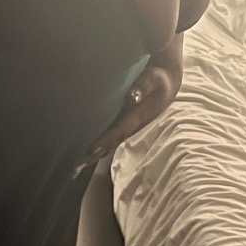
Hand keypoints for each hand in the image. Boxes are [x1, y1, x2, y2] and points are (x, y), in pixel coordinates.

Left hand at [75, 59, 183, 175]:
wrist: (167, 85)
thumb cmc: (158, 80)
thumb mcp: (153, 79)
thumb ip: (143, 86)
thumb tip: (131, 96)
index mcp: (137, 116)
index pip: (119, 130)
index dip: (105, 140)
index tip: (92, 149)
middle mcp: (132, 125)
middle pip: (112, 142)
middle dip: (96, 154)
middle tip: (78, 166)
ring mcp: (128, 126)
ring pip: (110, 143)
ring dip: (95, 154)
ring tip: (79, 166)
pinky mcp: (125, 124)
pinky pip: (111, 137)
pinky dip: (100, 147)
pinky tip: (88, 153)